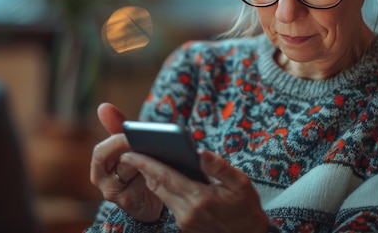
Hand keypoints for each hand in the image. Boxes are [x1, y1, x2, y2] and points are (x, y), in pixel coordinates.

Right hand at [90, 103, 163, 222]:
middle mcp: (104, 182)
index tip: (132, 136)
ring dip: (151, 165)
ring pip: (136, 177)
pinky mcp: (133, 205)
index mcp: (100, 164)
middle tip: (154, 144)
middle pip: (120, 166)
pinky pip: (147, 189)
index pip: (100, 153)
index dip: (116, 143)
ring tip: (167, 153)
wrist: (144, 197)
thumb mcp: (125, 145)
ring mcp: (118, 196)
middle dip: (138, 154)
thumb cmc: (132, 165)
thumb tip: (103, 106)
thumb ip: (117, 127)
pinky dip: (158, 177)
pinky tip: (171, 168)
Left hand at [121, 148, 269, 232]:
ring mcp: (185, 223)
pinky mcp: (186, 229)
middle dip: (145, 169)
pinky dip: (167, 192)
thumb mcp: (241, 184)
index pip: (164, 176)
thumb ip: (219, 167)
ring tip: (152, 162)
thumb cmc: (247, 209)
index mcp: (199, 198)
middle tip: (135, 152)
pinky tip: (171, 181)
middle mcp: (187, 212)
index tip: (130, 152)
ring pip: (163, 196)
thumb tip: (201, 152)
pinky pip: (171, 206)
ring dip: (155, 180)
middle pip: (157, 186)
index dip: (145, 163)